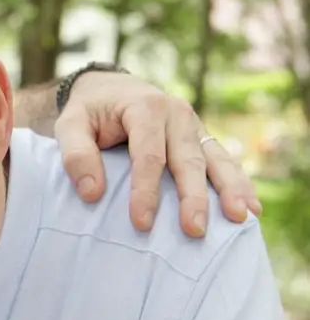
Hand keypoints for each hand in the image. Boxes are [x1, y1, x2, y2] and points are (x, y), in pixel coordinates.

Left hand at [53, 71, 262, 237]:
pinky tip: (251, 208)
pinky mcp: (201, 138)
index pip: (148, 155)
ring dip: (229, 190)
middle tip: (194, 230)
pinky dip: (238, 183)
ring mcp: (194, 126)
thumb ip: (75, 155)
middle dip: (193, 197)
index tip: (142, 223)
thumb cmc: (88, 112)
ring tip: (240, 217)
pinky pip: (223, 161)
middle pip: (188, 160)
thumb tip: (92, 193)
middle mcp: (177, 114)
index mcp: (146, 108)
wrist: (109, 89)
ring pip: (215, 159)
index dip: (146, 190)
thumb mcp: (69, 125)